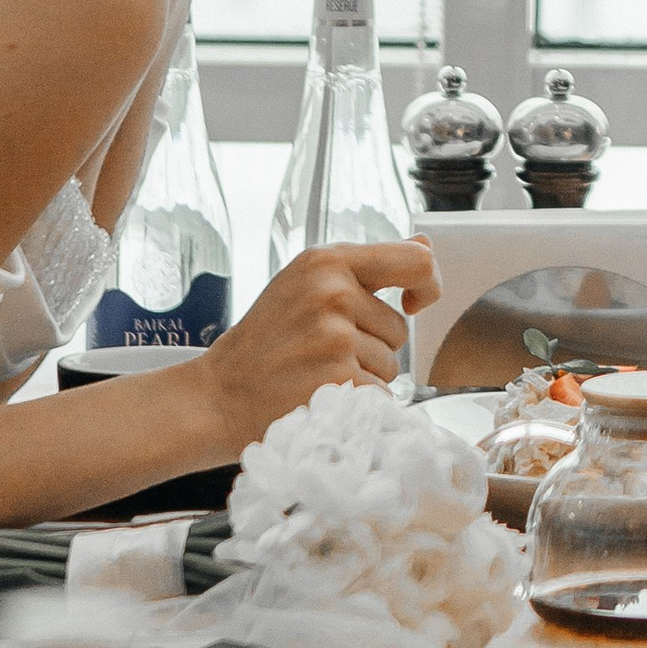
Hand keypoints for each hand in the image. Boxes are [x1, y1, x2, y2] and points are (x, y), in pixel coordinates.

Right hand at [197, 240, 439, 451]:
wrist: (218, 395)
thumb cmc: (266, 340)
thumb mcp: (306, 283)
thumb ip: (369, 265)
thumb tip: (426, 244)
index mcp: (326, 261)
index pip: (415, 260)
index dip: (428, 284)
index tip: (414, 303)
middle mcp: (332, 293)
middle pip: (400, 327)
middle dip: (372, 345)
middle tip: (320, 351)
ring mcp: (335, 338)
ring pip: (392, 364)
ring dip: (363, 376)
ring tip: (315, 372)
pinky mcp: (339, 380)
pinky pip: (380, 394)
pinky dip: (358, 403)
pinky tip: (321, 395)